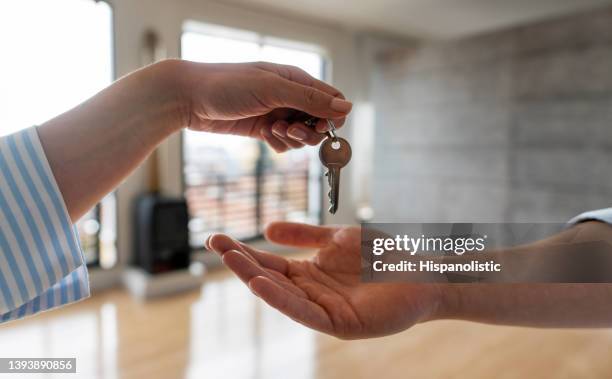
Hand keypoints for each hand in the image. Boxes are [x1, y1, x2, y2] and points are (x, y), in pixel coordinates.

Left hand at [176, 60, 351, 151]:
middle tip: (288, 130)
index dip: (332, 117)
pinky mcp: (264, 129)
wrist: (189, 98)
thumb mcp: (273, 90)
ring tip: (271, 131)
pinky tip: (264, 137)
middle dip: (309, 132)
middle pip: (319, 123)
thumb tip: (346, 108)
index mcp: (297, 80)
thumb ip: (310, 99)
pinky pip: (284, 144)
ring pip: (302, 137)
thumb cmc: (228, 85)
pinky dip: (279, 144)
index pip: (332, 100)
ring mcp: (277, 114)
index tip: (319, 127)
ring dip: (291, 139)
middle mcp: (290, 97)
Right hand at [207, 222, 443, 338]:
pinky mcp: (339, 324)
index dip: (244, 251)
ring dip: (255, 278)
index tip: (217, 238)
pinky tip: (261, 284)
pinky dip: (281, 299)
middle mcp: (310, 293)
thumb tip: (267, 228)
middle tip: (215, 244)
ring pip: (282, 296)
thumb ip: (304, 234)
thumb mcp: (337, 238)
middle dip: (241, 263)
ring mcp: (323, 310)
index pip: (269, 263)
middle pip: (270, 278)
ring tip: (230, 260)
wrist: (422, 272)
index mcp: (309, 274)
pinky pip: (305, 312)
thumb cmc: (382, 255)